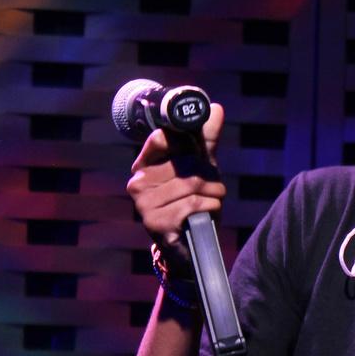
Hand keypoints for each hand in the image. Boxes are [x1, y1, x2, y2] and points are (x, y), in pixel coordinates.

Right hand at [126, 102, 227, 261]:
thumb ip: (206, 139)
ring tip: (211, 201)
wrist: (191, 247)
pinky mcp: (156, 222)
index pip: (163, 137)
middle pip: (185, 163)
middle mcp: (138, 182)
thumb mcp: (201, 168)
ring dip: (214, 193)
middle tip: (212, 187)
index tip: (201, 153)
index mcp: (144, 165)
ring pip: (192, 184)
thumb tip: (216, 108)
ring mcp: (143, 204)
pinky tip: (206, 214)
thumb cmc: (193, 202)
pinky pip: (194, 203)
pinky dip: (210, 207)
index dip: (187, 141)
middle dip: (209, 175)